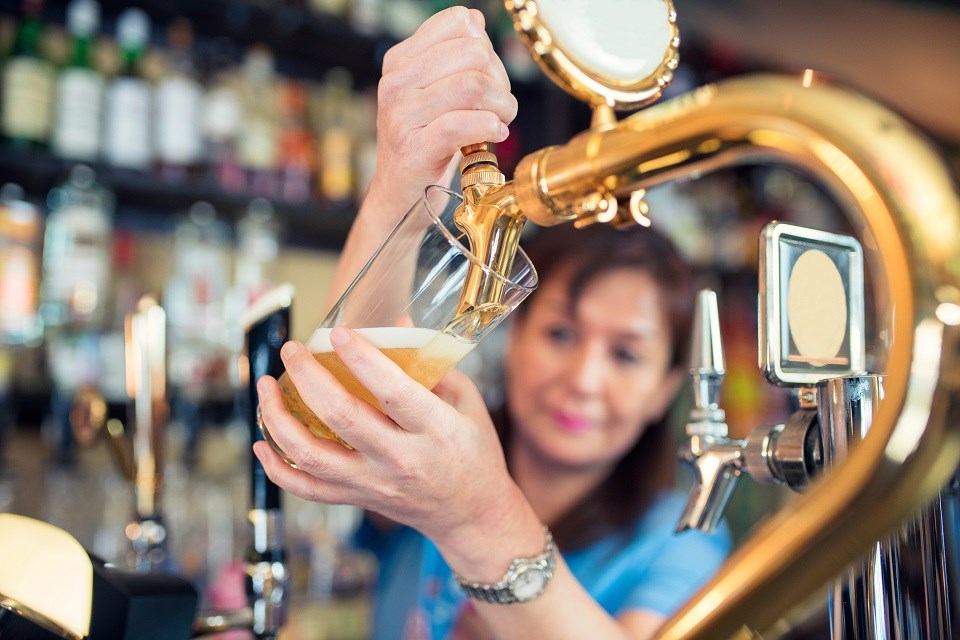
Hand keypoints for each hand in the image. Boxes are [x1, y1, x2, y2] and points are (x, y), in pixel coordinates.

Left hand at [253, 327, 524, 547]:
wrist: (472, 514)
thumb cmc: (473, 451)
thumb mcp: (466, 401)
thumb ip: (430, 363)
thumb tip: (396, 320)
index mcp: (435, 429)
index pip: (392, 391)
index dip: (361, 359)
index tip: (337, 332)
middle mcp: (400, 459)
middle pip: (341, 417)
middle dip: (308, 377)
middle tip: (292, 349)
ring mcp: (374, 483)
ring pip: (310, 455)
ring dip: (278, 418)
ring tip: (266, 387)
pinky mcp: (357, 499)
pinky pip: (305, 488)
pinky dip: (275, 467)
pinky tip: (262, 441)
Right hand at [363, 6, 516, 227]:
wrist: (400, 198)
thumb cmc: (423, 145)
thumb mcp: (433, 94)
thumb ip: (452, 58)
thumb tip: (475, 22)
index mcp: (399, 62)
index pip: (457, 23)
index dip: (486, 47)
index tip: (489, 77)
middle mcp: (395, 84)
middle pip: (472, 54)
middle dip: (500, 79)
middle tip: (500, 105)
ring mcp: (401, 117)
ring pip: (472, 86)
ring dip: (502, 105)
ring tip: (501, 120)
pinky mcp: (413, 149)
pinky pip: (461, 124)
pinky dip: (489, 127)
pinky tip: (494, 135)